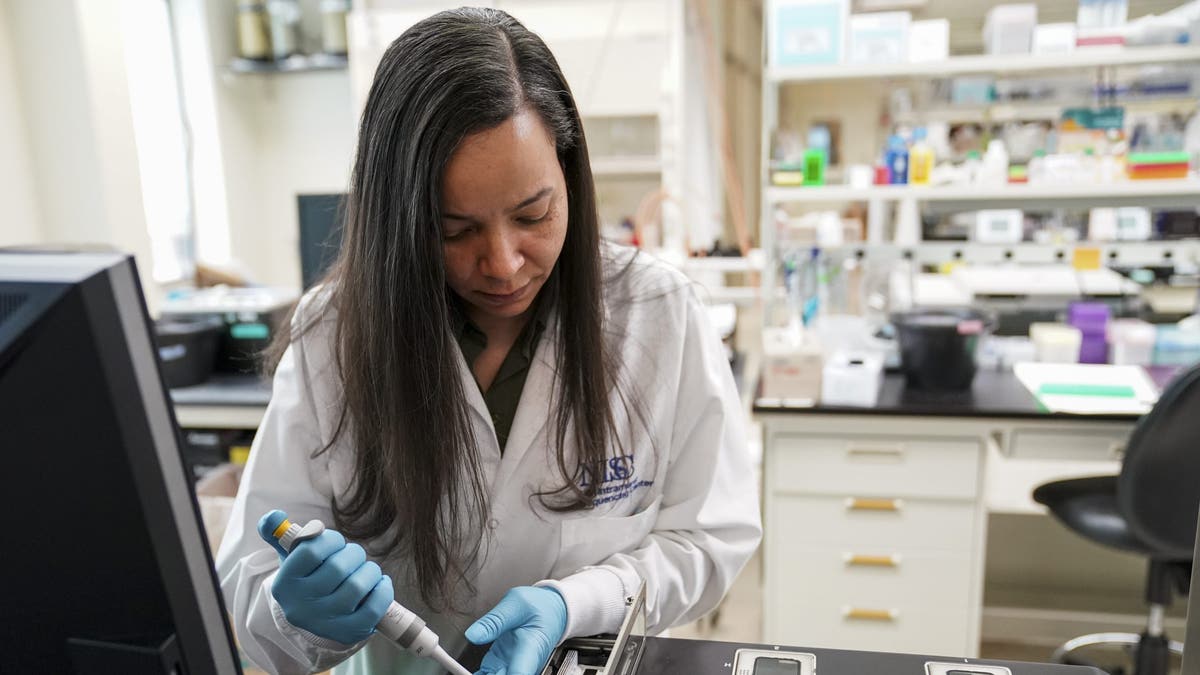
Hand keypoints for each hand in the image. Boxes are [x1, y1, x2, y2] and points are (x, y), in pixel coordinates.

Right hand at [256, 511, 392, 644]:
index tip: (335, 542)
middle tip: (354, 556)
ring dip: (369, 570)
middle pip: (338, 567)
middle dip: (353, 553)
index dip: (330, 540)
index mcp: (285, 584)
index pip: (310, 551)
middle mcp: (301, 606)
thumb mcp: (291, 557)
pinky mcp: (350, 633)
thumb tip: (274, 517)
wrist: (319, 618)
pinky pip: (374, 607)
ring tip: (366, 570)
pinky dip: (383, 589)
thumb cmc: (309, 578)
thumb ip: (278, 532)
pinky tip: (378, 583)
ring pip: (357, 586)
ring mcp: (326, 623)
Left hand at [466, 586, 567, 674]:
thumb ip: (494, 621)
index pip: (519, 673)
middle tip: (465, 671)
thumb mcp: (515, 604)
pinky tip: (466, 672)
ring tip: (463, 670)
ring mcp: (512, 665)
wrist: (552, 610)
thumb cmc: (539, 607)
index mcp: (530, 647)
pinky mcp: (502, 664)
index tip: (487, 672)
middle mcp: (523, 663)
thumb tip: (472, 635)